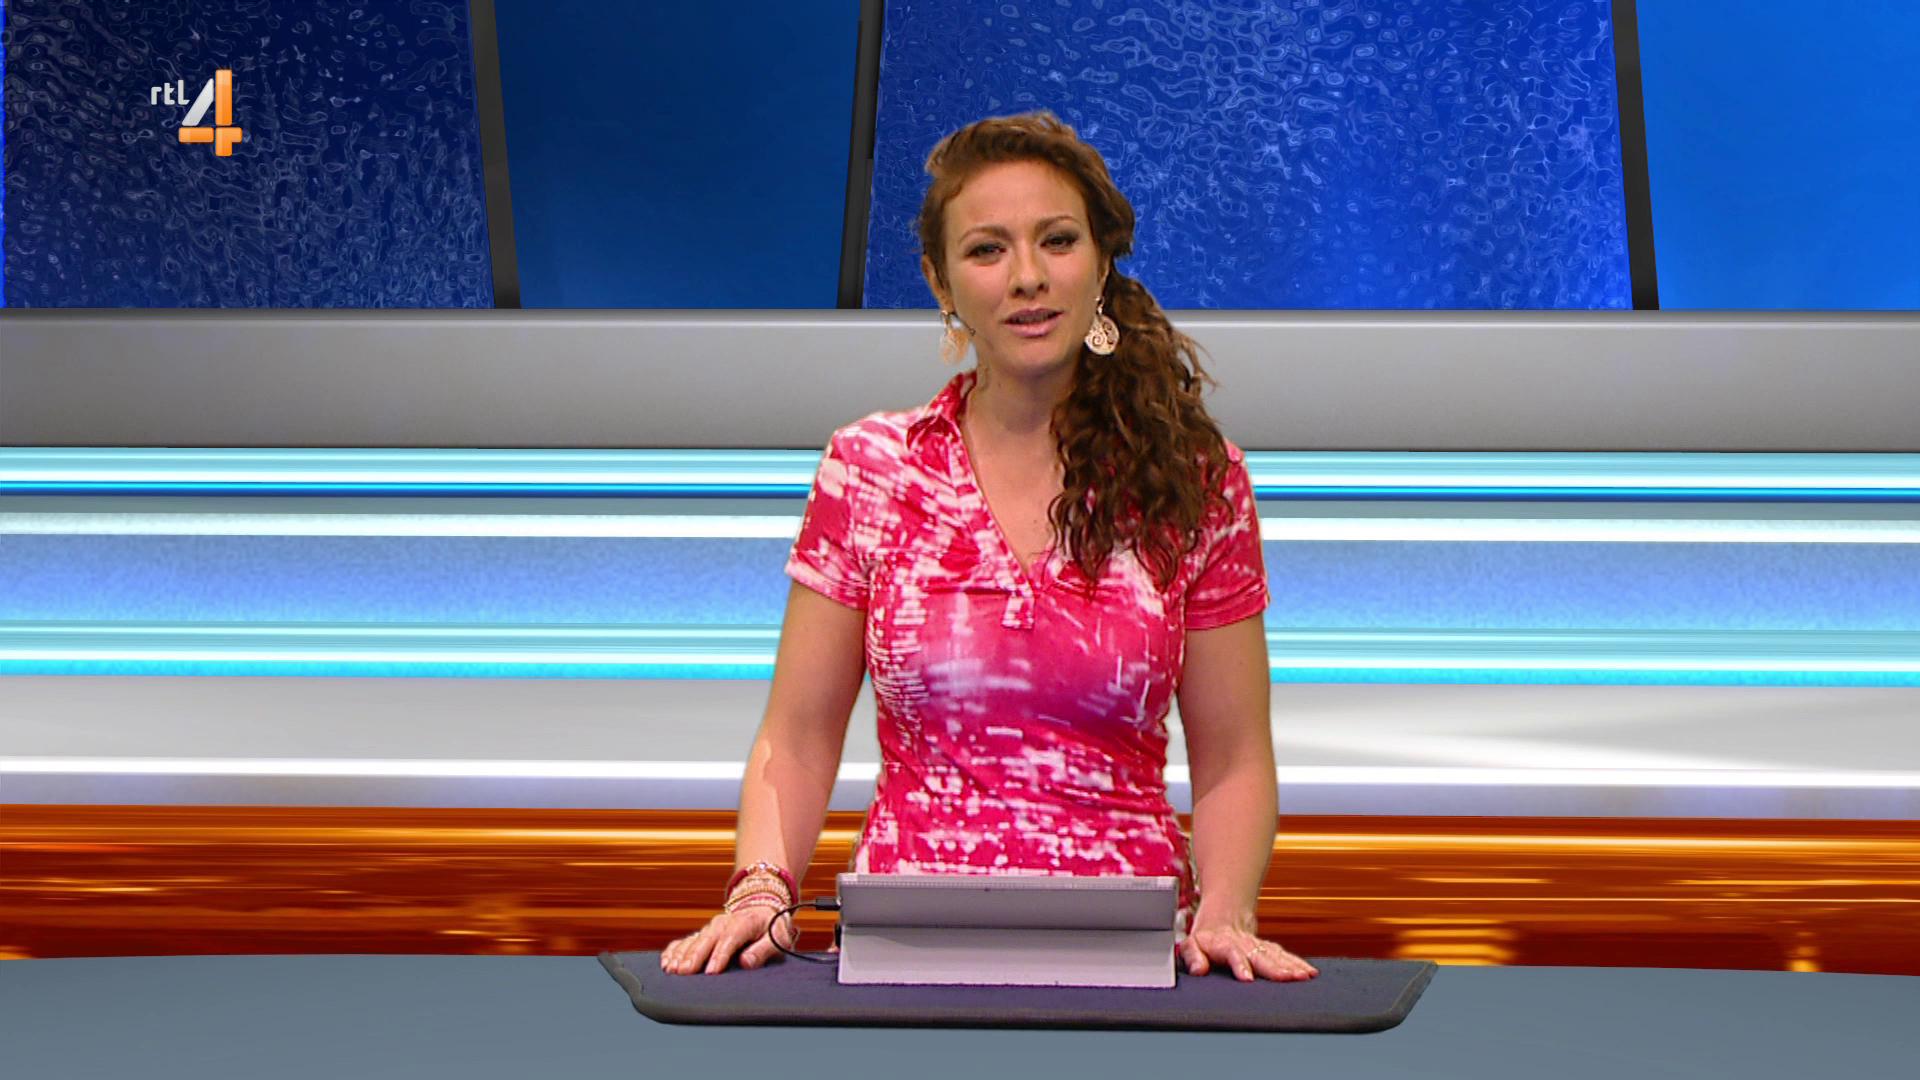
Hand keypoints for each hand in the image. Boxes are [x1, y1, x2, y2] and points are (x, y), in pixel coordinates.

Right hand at [659, 903, 799, 974]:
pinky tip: (666, 961)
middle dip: (694, 956)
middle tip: (684, 972)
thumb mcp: (777, 937)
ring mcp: (710, 928)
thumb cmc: (770, 927)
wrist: (760, 908)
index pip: (730, 939)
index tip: (711, 972)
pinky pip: (685, 941)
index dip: (720, 955)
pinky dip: (674, 950)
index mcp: (744, 922)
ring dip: (681, 955)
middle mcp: (723, 923)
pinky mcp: (703, 934)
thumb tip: (746, 962)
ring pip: (693, 941)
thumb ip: (764, 950)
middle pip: (707, 940)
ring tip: (672, 970)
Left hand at [1178, 911, 1318, 981]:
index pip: (1232, 954)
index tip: (1247, 978)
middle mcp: (1244, 944)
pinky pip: (1284, 956)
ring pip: (1276, 955)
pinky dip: (1298, 963)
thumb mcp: (1191, 944)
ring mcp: (1258, 946)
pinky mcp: (1268, 949)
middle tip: (1289, 978)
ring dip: (1291, 965)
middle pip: (1261, 956)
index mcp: (1223, 944)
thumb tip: (1198, 969)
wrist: (1224, 915)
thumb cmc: (1206, 937)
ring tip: (1304, 976)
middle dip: (1275, 968)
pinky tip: (1309, 972)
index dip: (1240, 965)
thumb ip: (1193, 957)